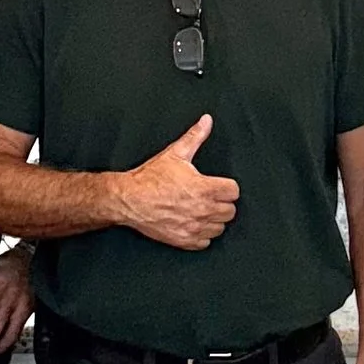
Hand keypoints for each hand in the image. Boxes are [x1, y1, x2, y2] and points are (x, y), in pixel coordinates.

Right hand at [108, 114, 239, 250]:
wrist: (129, 199)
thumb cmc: (150, 178)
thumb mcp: (175, 153)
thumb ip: (195, 136)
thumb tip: (206, 121)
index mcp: (204, 188)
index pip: (234, 192)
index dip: (227, 186)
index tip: (218, 185)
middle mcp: (203, 210)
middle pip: (230, 211)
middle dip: (222, 203)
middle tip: (209, 197)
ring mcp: (194, 227)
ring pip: (220, 228)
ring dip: (214, 219)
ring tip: (201, 210)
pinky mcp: (184, 240)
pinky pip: (205, 242)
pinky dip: (202, 234)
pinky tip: (193, 223)